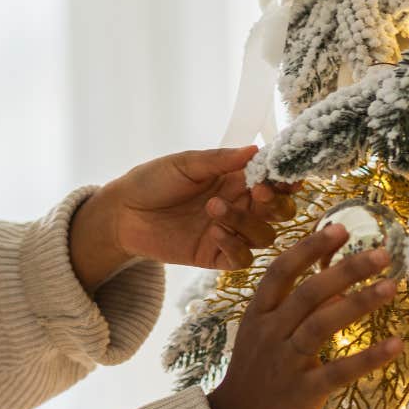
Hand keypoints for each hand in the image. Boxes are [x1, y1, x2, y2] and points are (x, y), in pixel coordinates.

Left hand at [103, 145, 301, 270]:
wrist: (122, 213)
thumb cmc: (153, 181)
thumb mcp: (186, 164)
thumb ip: (220, 160)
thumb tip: (256, 149)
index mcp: (236, 179)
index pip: (273, 182)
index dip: (284, 180)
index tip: (286, 177)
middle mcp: (239, 206)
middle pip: (279, 212)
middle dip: (276, 203)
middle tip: (257, 191)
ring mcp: (230, 233)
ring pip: (264, 236)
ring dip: (246, 221)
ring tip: (213, 207)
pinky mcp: (215, 256)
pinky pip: (242, 259)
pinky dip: (234, 246)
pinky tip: (214, 233)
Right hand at [204, 224, 401, 408]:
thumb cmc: (255, 379)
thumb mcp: (265, 336)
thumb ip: (297, 309)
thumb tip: (338, 281)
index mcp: (258, 314)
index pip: (282, 271)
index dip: (310, 247)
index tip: (340, 228)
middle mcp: (269, 333)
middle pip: (308, 291)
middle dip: (346, 268)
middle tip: (381, 252)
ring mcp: (285, 362)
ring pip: (322, 323)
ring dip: (360, 302)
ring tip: (392, 285)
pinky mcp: (302, 392)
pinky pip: (339, 370)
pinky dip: (369, 356)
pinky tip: (396, 344)